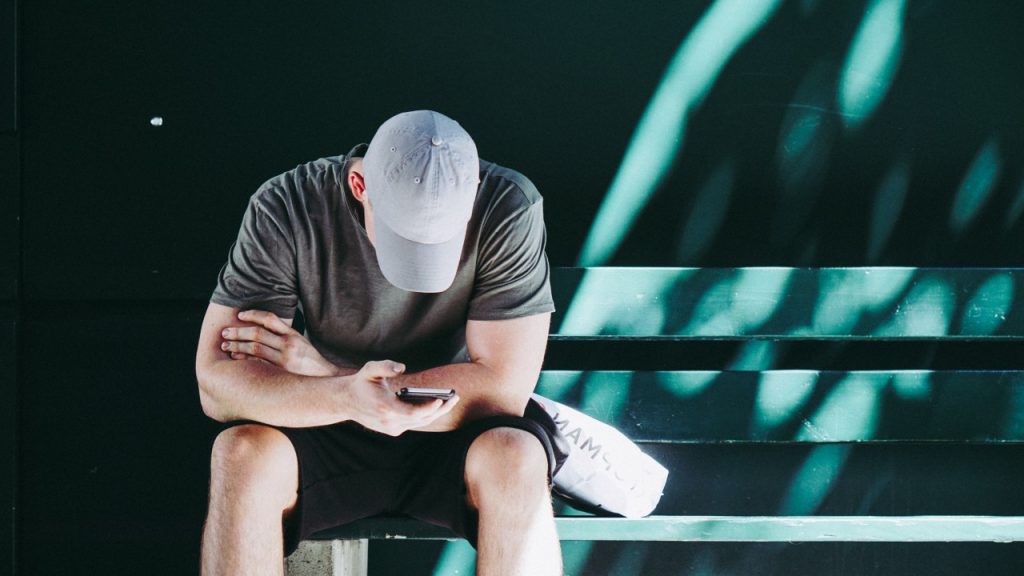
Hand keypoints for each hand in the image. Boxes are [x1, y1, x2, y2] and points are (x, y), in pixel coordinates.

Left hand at [220, 310, 338, 376]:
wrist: (325, 378)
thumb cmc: (309, 360)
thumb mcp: (301, 342)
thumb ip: (284, 335)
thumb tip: (262, 327)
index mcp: (293, 334)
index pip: (270, 318)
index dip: (253, 314)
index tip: (240, 315)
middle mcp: (288, 344)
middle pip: (257, 333)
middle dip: (238, 332)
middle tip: (224, 332)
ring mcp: (284, 358)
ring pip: (254, 347)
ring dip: (237, 345)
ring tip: (225, 345)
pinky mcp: (281, 372)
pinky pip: (258, 363)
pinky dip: (244, 359)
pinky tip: (236, 357)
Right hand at [345, 360, 459, 435]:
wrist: (347, 401)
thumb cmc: (361, 383)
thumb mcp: (370, 369)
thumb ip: (385, 366)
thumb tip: (401, 367)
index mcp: (385, 408)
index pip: (413, 413)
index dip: (429, 408)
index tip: (442, 399)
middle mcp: (389, 421)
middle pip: (422, 419)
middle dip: (440, 409)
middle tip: (456, 397)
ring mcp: (391, 428)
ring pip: (420, 423)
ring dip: (436, 413)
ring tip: (451, 400)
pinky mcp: (393, 430)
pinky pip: (414, 424)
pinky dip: (426, 415)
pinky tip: (437, 405)